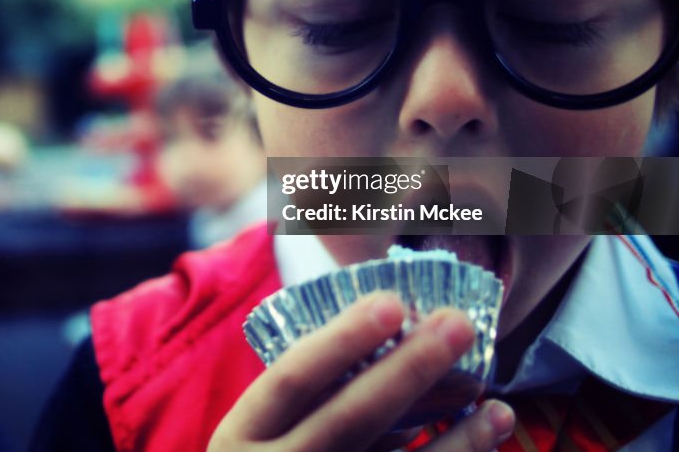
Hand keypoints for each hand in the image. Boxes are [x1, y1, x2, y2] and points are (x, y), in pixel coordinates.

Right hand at [209, 292, 514, 450]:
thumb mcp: (264, 430)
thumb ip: (310, 398)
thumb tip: (394, 337)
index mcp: (242, 434)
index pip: (292, 378)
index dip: (343, 340)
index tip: (392, 301)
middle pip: (349, 419)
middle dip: (408, 369)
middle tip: (458, 324)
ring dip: (456, 439)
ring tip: (497, 403)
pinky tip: (487, 438)